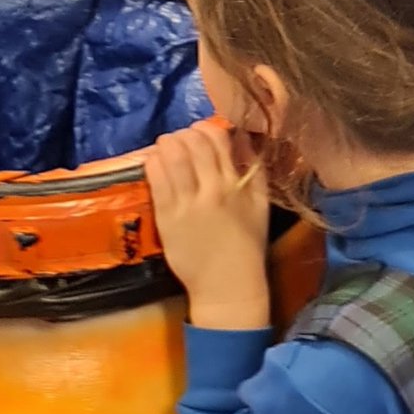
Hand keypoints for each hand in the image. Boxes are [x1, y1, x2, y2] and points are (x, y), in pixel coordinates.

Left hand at [145, 120, 270, 330]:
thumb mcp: (261, 205)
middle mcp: (211, 189)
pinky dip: (153, 163)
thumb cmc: (246, 246)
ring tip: (165, 147)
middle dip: (182, 134)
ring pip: (171, 157)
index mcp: (235, 184)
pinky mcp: (166, 216)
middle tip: (179, 140)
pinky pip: (156, 179)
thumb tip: (242, 139)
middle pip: (191, 143)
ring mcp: (186, 203)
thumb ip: (254, 170)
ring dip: (165, 144)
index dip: (204, 128)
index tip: (199, 132)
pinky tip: (154, 162)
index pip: (216, 139)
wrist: (228, 285)